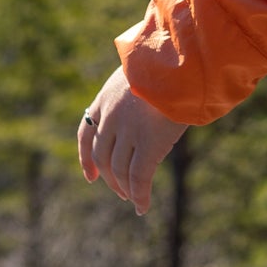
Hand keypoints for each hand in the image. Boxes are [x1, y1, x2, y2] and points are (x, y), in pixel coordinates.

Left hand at [78, 65, 185, 215]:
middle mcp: (111, 117)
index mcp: (105, 98)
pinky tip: (142, 207)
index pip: (85, 133)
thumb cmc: (169, 60)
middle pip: (103, 156)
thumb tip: (148, 101)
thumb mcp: (142, 71)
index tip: (91, 177)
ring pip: (119, 170)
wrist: (180, 59)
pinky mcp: (148, 144)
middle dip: (109, 178)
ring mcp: (128, 132)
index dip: (86, 158)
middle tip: (120, 192)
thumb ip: (135, 91)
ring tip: (132, 199)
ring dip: (125, 188)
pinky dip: (140, 196)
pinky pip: (140, 178)